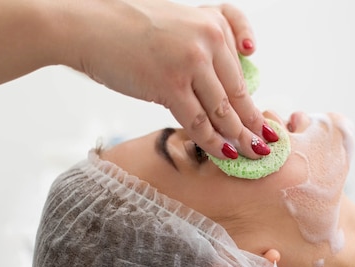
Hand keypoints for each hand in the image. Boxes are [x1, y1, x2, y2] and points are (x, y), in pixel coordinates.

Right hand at [70, 0, 273, 158]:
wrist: (87, 25)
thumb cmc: (128, 29)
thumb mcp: (178, 25)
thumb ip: (203, 50)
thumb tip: (219, 91)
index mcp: (213, 24)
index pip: (242, 72)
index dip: (254, 102)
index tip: (265, 122)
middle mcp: (208, 40)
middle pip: (237, 93)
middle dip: (253, 125)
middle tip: (266, 147)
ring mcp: (190, 62)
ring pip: (222, 110)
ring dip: (239, 137)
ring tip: (252, 155)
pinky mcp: (170, 83)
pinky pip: (199, 121)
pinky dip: (213, 141)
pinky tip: (226, 154)